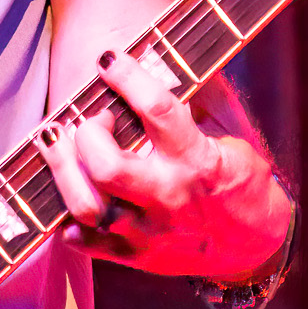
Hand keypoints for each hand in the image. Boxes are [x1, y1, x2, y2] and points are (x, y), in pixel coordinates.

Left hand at [45, 49, 290, 279]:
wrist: (252, 248)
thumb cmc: (240, 180)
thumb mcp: (231, 132)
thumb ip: (200, 94)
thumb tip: (161, 51)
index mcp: (198, 161)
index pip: (159, 111)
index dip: (129, 78)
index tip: (109, 59)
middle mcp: (169, 197)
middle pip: (108, 167)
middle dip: (88, 133)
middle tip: (93, 117)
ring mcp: (148, 232)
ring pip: (87, 206)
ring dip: (61, 170)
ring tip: (55, 142)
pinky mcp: (134, 256)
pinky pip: (86, 242)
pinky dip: (67, 218)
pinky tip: (67, 189)